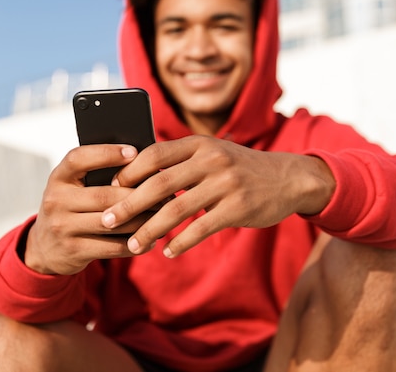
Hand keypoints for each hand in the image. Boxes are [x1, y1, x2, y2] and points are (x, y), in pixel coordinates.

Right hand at [24, 144, 153, 274]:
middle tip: (166, 192)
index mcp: (58, 178)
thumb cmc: (71, 208)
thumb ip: (96, 175)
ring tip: (163, 214)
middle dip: (139, 194)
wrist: (45, 248)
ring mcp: (62, 227)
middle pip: (104, 195)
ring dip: (142, 219)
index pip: (78, 158)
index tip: (134, 152)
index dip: (106, 153)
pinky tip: (151, 239)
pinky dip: (135, 243)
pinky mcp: (73, 251)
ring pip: (113, 222)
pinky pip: (112, 247)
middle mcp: (56, 200)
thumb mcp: (73, 187)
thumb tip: (142, 162)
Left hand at [101, 135, 335, 257]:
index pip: (154, 154)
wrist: (288, 178)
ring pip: (177, 210)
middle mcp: (211, 160)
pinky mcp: (238, 208)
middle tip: (107, 221)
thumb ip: (182, 160)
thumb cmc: (240, 168)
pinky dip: (181, 243)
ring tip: (133, 246)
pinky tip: (168, 252)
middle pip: (159, 184)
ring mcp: (226, 184)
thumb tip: (137, 175)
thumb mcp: (213, 153)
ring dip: (150, 231)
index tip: (110, 190)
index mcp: (200, 144)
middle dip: (129, 205)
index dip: (129, 172)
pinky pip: (201, 229)